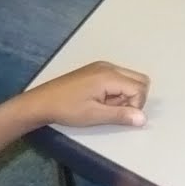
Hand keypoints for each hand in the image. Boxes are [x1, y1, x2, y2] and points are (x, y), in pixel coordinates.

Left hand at [23, 61, 149, 128]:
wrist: (40, 102)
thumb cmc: (66, 109)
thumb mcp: (94, 115)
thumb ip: (121, 116)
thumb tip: (143, 119)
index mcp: (109, 76)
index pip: (140, 88)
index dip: (136, 105)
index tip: (119, 116)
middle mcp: (109, 67)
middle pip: (140, 80)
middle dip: (134, 98)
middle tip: (114, 110)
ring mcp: (102, 67)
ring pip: (130, 79)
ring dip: (125, 94)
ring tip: (104, 106)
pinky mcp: (96, 70)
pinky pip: (118, 78)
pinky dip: (117, 90)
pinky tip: (100, 99)